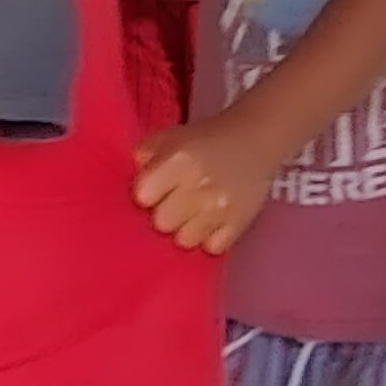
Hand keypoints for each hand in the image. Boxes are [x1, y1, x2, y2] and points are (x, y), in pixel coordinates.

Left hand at [133, 117, 278, 253]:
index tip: (153, 189)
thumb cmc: (203, 140)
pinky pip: (212, 247)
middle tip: (176, 201)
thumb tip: (130, 184)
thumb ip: (142, 157)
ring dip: (186, 228)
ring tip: (194, 212)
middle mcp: (200, 186)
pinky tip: (212, 221)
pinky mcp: (240, 224)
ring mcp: (221, 208)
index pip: (142, 196)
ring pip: (185, 240)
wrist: (255, 140)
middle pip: (161, 223)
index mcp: (179, 160)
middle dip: (165, 213)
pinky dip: (211, 238)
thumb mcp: (168, 138)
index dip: (146, 194)